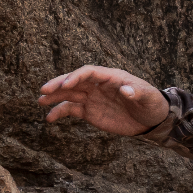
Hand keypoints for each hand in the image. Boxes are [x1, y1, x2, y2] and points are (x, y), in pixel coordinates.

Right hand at [39, 65, 169, 134]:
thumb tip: (125, 90)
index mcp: (111, 77)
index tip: (66, 84)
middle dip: (59, 84)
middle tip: (44, 90)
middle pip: (75, 80)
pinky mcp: (89, 111)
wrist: (151, 119)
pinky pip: (71, 109)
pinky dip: (59, 112)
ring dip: (54, 96)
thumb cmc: (151, 103)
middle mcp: (98, 85)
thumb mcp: (148, 97)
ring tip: (40, 101)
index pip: (90, 72)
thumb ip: (138, 92)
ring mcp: (92, 97)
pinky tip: (49, 118)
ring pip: (69, 94)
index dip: (77, 76)